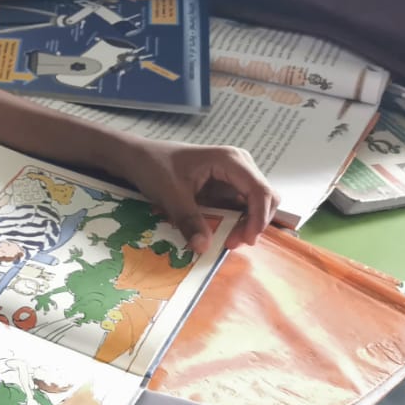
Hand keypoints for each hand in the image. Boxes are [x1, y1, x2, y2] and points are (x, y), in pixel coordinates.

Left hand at [113, 140, 276, 252]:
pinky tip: (220, 232)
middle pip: (265, 198)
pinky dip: (235, 221)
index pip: (260, 191)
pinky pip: (240, 207)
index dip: (259, 217)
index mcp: (230, 161)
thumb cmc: (155, 167)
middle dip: (253, 223)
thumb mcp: (170, 194)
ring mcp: (234, 176)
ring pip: (255, 205)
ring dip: (245, 224)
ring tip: (225, 240)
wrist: (139, 157)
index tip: (246, 240)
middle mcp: (240, 166)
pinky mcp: (226, 187)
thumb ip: (189, 221)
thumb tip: (203, 247)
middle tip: (230, 243)